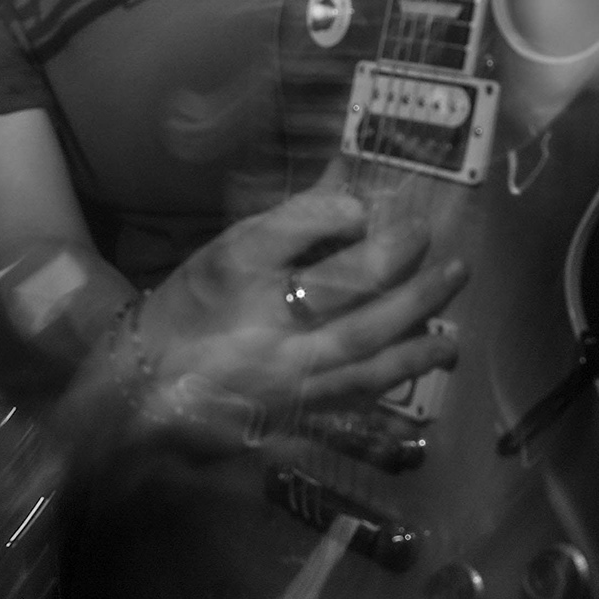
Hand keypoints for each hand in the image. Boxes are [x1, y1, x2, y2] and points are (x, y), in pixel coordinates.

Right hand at [127, 183, 463, 449]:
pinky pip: (359, 394)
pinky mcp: (296, 412)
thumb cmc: (191, 309)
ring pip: (362, 347)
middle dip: (396, 264)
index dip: (334, 212)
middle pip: (343, 291)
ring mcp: (283, 373)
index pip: (289, 230)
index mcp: (233, 272)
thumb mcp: (225, 253)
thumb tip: (352, 186)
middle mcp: (261, 322)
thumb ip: (290, 222)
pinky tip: (433, 357)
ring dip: (416, 325)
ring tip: (452, 297)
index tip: (365, 203)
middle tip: (434, 242)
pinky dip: (400, 375)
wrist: (146, 387)